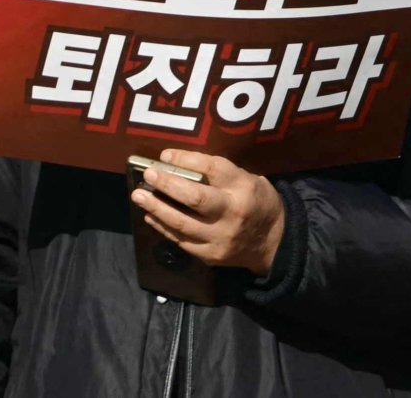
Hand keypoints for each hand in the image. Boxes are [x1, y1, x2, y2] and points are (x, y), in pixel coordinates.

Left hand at [132, 151, 284, 275]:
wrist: (271, 242)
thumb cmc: (258, 202)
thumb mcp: (249, 180)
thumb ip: (221, 175)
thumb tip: (181, 165)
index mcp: (244, 189)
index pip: (213, 169)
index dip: (187, 160)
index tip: (165, 155)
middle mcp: (231, 214)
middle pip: (194, 198)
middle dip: (167, 185)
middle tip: (148, 175)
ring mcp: (218, 238)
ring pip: (181, 223)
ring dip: (156, 208)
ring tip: (138, 196)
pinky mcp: (209, 255)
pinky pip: (180, 240)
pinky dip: (162, 227)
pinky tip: (150, 216)